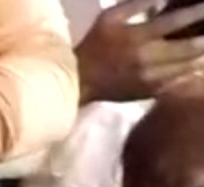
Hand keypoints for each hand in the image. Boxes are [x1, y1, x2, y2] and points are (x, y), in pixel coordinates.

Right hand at [76, 0, 203, 102]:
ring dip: (201, 55)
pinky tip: (194, 63)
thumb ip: (137, 4)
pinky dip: (190, 70)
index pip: (176, 21)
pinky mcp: (151, 92)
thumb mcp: (109, 17)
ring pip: (189, 66)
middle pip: (190, 48)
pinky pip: (179, 81)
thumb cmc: (94, 45)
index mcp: (138, 38)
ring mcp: (152, 78)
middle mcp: (148, 59)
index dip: (197, 12)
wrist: (80, 82)